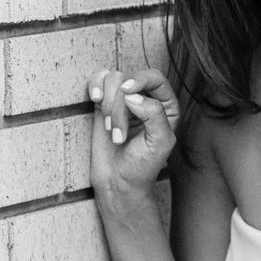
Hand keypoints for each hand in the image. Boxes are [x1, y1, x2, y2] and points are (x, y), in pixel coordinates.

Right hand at [86, 68, 180, 217]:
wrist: (117, 183)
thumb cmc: (143, 166)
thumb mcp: (160, 143)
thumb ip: (154, 115)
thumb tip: (133, 95)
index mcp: (166, 106)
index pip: (154, 77)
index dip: (140, 80)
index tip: (127, 93)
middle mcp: (146, 98)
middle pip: (130, 80)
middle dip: (120, 105)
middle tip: (117, 135)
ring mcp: (123, 100)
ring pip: (112, 79)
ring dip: (107, 105)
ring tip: (110, 130)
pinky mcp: (103, 104)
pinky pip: (98, 80)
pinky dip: (94, 86)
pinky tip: (95, 100)